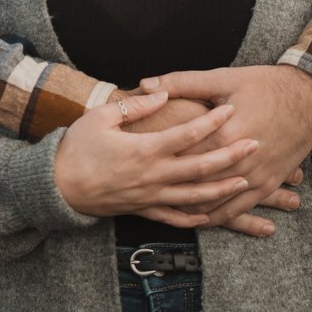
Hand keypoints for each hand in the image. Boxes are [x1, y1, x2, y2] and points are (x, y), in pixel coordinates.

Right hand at [54, 93, 258, 218]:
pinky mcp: (143, 211)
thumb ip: (136, 106)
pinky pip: (175, 218)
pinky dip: (197, 218)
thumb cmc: (77, 146)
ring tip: (246, 181)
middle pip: (201, 167)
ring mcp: (150, 196)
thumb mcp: (102, 117)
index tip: (230, 109)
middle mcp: (153, 175)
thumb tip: (163, 94)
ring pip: (195, 196)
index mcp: (144, 149)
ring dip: (223, 189)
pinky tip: (213, 215)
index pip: (187, 134)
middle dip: (231, 156)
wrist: (57, 186)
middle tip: (255, 144)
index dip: (212, 121)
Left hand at [116, 94, 301, 233]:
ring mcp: (258, 175)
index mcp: (226, 132)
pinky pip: (241, 207)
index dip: (158, 162)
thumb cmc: (264, 84)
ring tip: (165, 213)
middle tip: (139, 198)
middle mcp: (242, 159)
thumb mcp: (222, 78)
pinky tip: (203, 219)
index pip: (185, 153)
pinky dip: (220, 215)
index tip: (133, 168)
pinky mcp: (270, 182)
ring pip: (219, 201)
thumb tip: (145, 83)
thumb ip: (182, 83)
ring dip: (193, 209)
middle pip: (198, 182)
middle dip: (169, 191)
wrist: (310, 96)